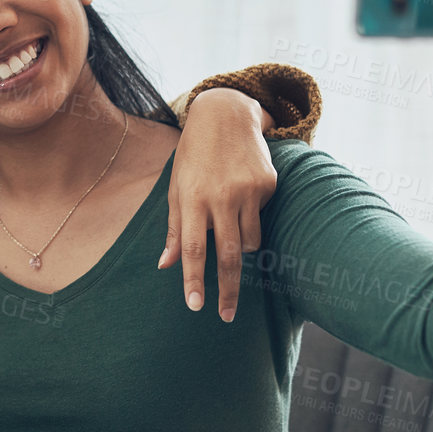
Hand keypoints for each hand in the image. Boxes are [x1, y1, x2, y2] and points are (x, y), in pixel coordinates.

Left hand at [160, 89, 277, 321]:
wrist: (226, 115)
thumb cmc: (194, 157)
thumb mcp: (176, 187)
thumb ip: (173, 227)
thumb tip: (165, 265)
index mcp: (192, 199)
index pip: (191, 248)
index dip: (193, 279)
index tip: (196, 306)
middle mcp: (220, 197)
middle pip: (227, 255)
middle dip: (227, 291)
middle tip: (225, 316)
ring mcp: (247, 191)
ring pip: (249, 241)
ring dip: (239, 248)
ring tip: (229, 225)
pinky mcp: (267, 185)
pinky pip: (261, 217)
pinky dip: (251, 218)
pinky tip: (241, 194)